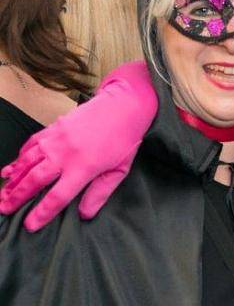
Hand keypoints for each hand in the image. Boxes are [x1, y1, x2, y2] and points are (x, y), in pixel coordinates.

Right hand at [0, 60, 156, 230]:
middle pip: (35, 180)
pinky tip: (12, 168)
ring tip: (2, 193)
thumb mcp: (119, 170)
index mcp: (83, 168)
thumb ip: (100, 193)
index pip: (57, 197)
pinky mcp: (52, 128)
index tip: (29, 226)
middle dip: (17, 197)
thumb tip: (84, 215)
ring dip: (13, 179)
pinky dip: (19, 158)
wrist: (123, 105)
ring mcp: (56, 139)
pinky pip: (30, 145)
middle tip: (3, 210)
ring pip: (27, 162)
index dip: (42, 213)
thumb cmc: (125, 140)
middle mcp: (64, 155)